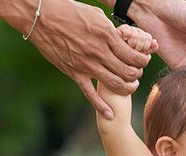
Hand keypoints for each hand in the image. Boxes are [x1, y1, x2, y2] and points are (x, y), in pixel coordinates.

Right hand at [26, 0, 153, 118]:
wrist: (41, 17)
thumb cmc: (69, 11)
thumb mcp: (96, 15)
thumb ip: (111, 29)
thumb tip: (123, 37)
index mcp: (106, 35)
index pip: (134, 55)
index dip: (143, 60)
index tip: (143, 59)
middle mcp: (99, 52)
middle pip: (128, 72)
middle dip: (137, 74)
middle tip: (137, 73)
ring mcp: (86, 65)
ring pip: (115, 85)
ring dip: (127, 88)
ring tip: (130, 86)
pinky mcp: (74, 73)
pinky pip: (90, 94)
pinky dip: (102, 107)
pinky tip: (110, 114)